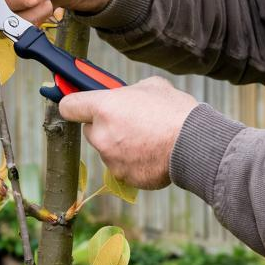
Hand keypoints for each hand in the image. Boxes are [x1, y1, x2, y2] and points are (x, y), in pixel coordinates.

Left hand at [58, 76, 199, 189]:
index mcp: (103, 107)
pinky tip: (152, 153)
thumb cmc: (174, 111)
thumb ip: (128, 92)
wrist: (195, 145)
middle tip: (127, 121)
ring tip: (148, 138)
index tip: (77, 105)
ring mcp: (111, 159)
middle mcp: (102, 135)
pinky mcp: (124, 177)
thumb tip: (125, 96)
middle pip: (90, 130)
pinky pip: (122, 166)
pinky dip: (133, 162)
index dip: (74, 104)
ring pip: (107, 149)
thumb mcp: (151, 86)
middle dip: (104, 126)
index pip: (68, 107)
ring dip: (120, 145)